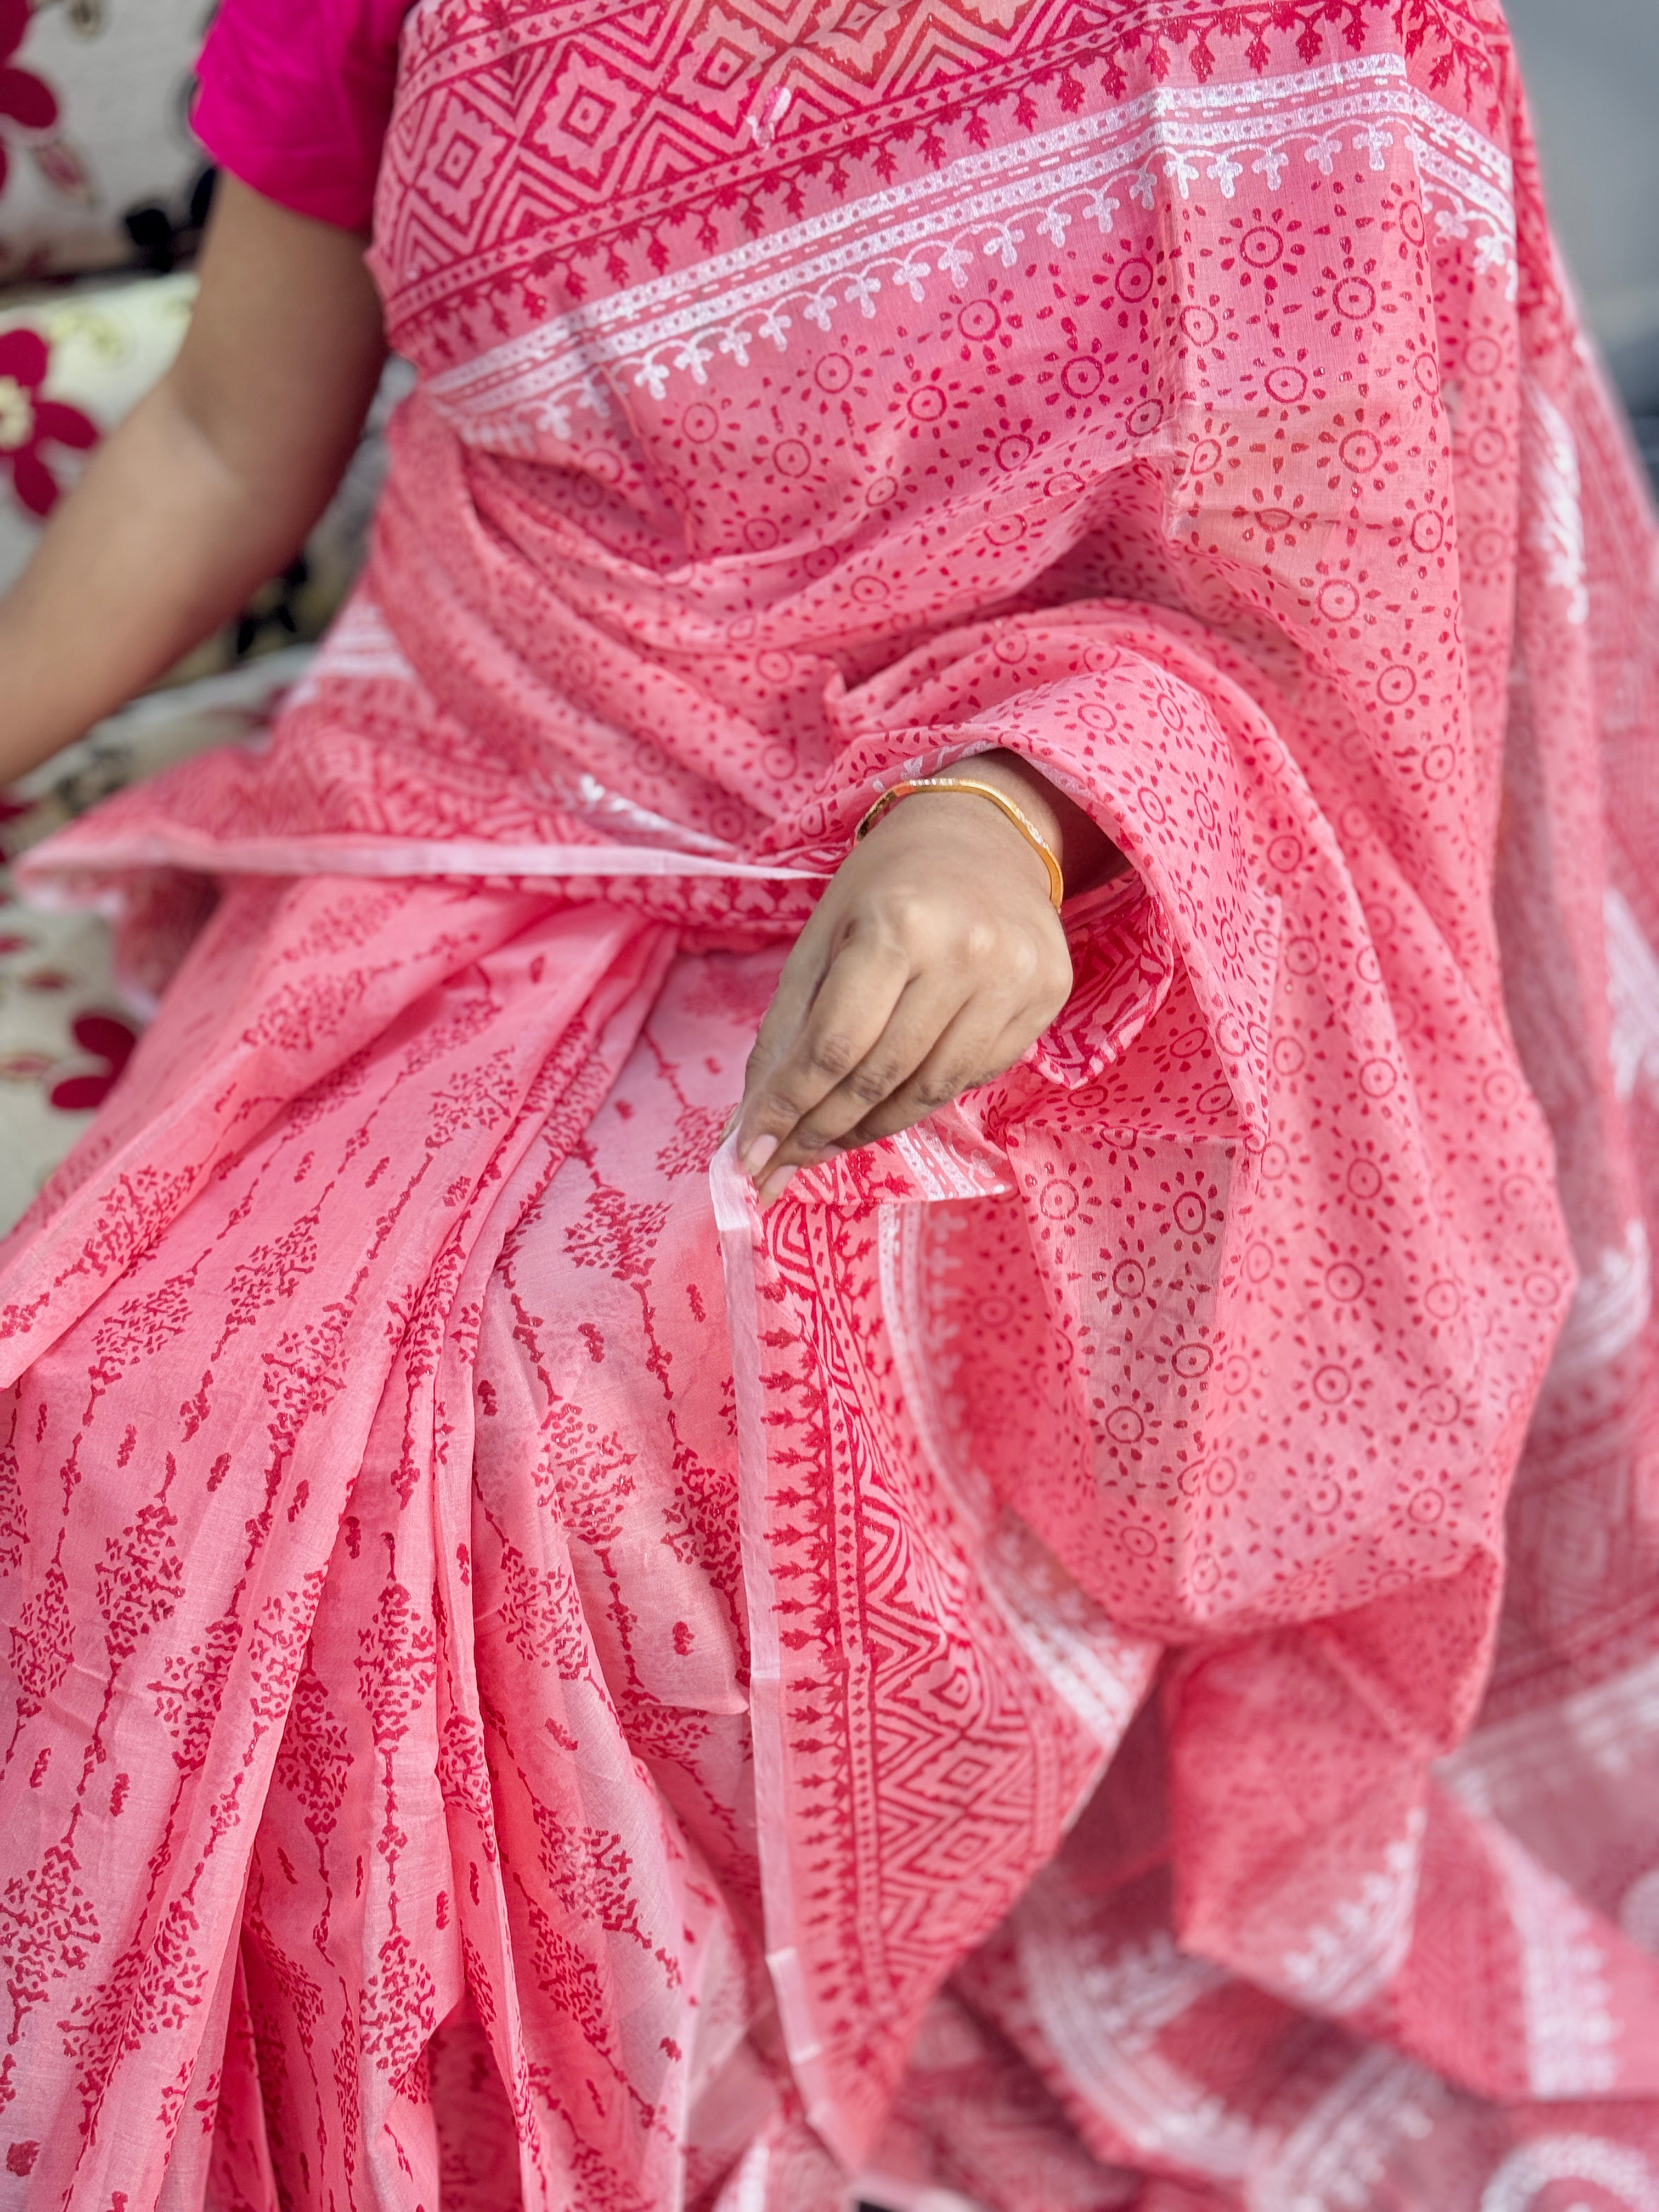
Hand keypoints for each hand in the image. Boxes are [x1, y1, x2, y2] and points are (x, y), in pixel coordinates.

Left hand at [735, 753, 1116, 1204]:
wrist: (985, 837)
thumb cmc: (888, 887)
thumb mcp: (822, 938)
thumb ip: (786, 1031)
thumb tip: (752, 1126)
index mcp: (899, 925)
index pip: (834, 1046)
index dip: (787, 1109)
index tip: (751, 1156)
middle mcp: (967, 953)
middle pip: (880, 1077)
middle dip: (820, 1130)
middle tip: (781, 1161)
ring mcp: (1016, 979)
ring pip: (930, 1091)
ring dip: (869, 1127)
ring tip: (828, 1139)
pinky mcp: (1048, 998)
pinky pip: (972, 1077)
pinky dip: (921, 1100)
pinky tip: (888, 1102)